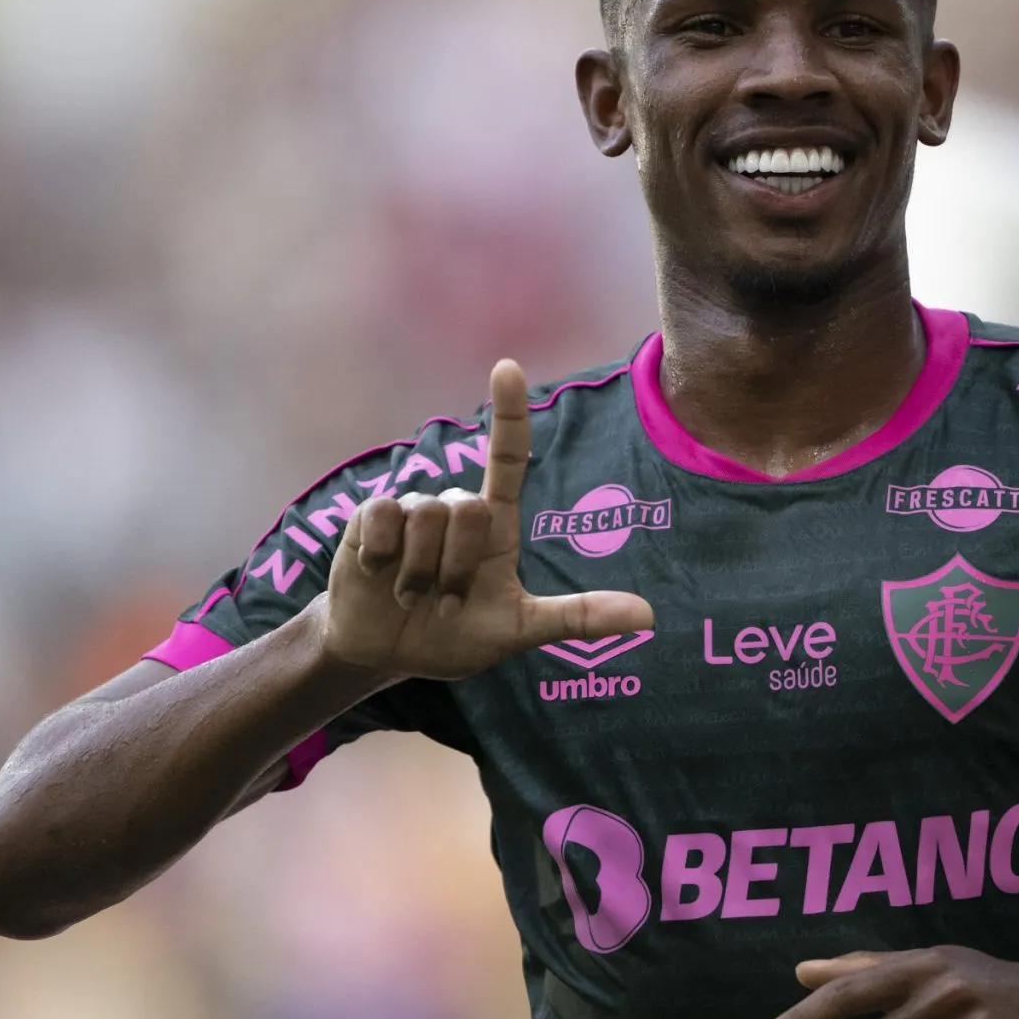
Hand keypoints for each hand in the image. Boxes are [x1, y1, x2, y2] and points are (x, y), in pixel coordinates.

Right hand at [319, 359, 652, 681]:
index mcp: (495, 524)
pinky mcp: (371, 518)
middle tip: (446, 603)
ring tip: (411, 597)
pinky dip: (385, 559)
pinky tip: (378, 576)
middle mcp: (456, 508)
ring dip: (421, 573)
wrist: (385, 652)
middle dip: (458, 568)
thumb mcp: (518, 630)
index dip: (507, 412)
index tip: (506, 366)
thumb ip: (576, 618)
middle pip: (469, 507)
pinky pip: (385, 519)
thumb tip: (648, 616)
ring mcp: (412, 511)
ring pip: (427, 517)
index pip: (507, 457)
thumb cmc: (454, 635)